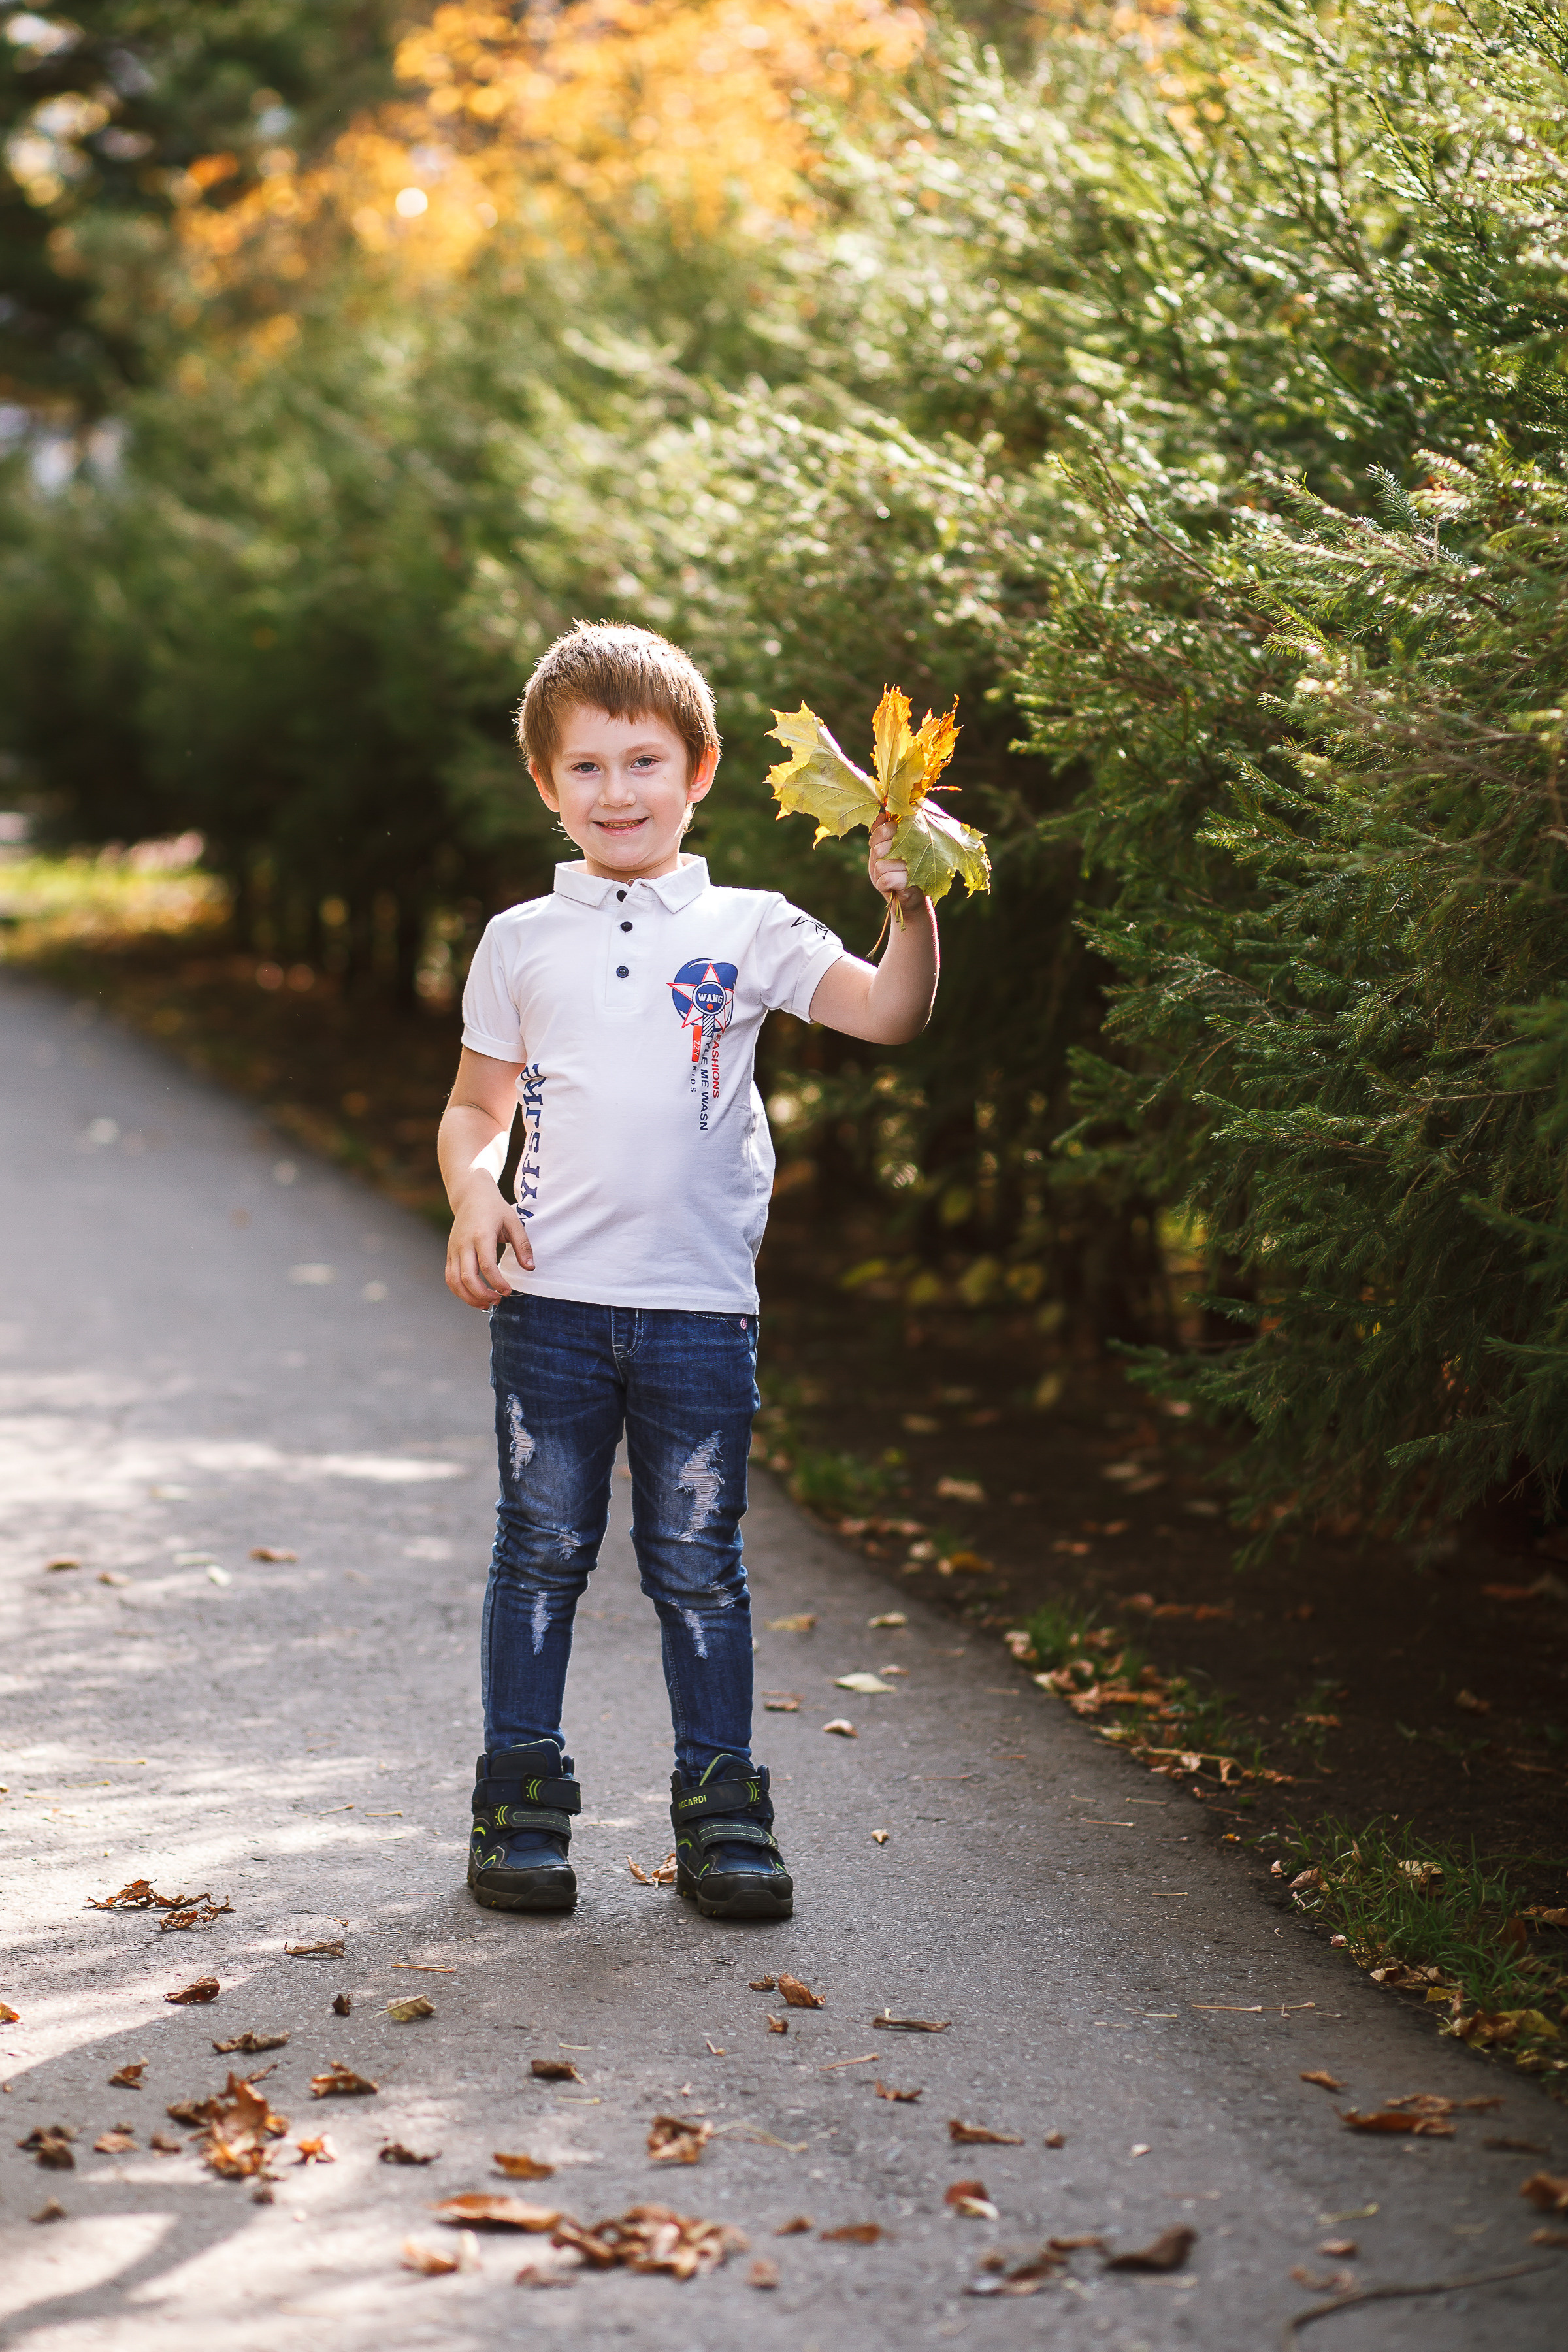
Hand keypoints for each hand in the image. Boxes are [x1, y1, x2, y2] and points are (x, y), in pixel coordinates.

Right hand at [444, 1178, 533, 1307]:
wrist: (471, 1196)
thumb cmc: (495, 1209)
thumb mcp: (513, 1222)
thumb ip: (522, 1246)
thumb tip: (530, 1268)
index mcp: (481, 1235)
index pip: (486, 1265)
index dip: (497, 1282)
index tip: (507, 1292)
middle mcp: (464, 1244)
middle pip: (467, 1277)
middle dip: (482, 1294)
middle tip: (498, 1300)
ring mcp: (454, 1250)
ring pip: (454, 1281)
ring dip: (469, 1297)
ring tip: (486, 1304)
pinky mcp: (449, 1254)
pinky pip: (450, 1277)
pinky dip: (459, 1291)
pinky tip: (474, 1297)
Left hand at [868, 813, 922, 909]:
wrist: (908, 900)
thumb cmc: (894, 873)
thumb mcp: (883, 851)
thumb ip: (881, 833)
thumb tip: (881, 816)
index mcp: (910, 836)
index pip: (887, 828)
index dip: (877, 838)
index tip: (877, 846)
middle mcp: (917, 847)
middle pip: (881, 849)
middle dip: (878, 861)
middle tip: (887, 866)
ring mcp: (916, 864)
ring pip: (881, 866)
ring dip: (880, 876)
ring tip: (891, 877)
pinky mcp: (913, 881)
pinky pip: (885, 879)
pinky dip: (883, 885)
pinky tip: (892, 887)